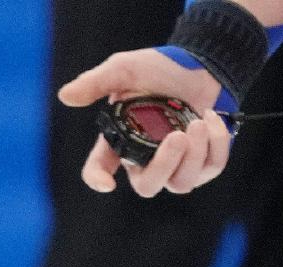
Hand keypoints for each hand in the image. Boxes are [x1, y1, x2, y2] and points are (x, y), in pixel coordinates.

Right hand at [59, 49, 231, 196]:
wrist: (202, 63)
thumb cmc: (160, 69)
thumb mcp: (125, 70)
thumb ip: (97, 82)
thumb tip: (65, 96)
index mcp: (121, 142)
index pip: (100, 168)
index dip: (98, 179)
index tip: (107, 183)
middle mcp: (146, 160)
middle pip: (148, 186)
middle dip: (164, 165)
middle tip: (177, 136)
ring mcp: (177, 166)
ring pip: (182, 182)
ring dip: (195, 154)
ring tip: (199, 122)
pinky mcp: (205, 162)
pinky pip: (211, 167)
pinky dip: (216, 144)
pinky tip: (211, 119)